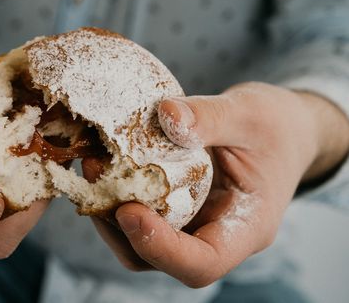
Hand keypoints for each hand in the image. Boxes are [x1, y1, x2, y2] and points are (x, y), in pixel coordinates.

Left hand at [84, 82, 348, 286]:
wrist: (281, 130)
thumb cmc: (275, 126)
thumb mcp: (249, 113)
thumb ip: (211, 117)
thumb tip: (166, 114)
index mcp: (246, 228)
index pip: (202, 262)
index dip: (160, 247)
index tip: (128, 211)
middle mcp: (215, 235)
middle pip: (159, 259)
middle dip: (121, 227)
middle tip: (97, 178)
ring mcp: (192, 224)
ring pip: (141, 242)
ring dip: (110, 211)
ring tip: (94, 165)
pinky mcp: (174, 207)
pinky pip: (141, 213)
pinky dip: (117, 194)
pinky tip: (105, 162)